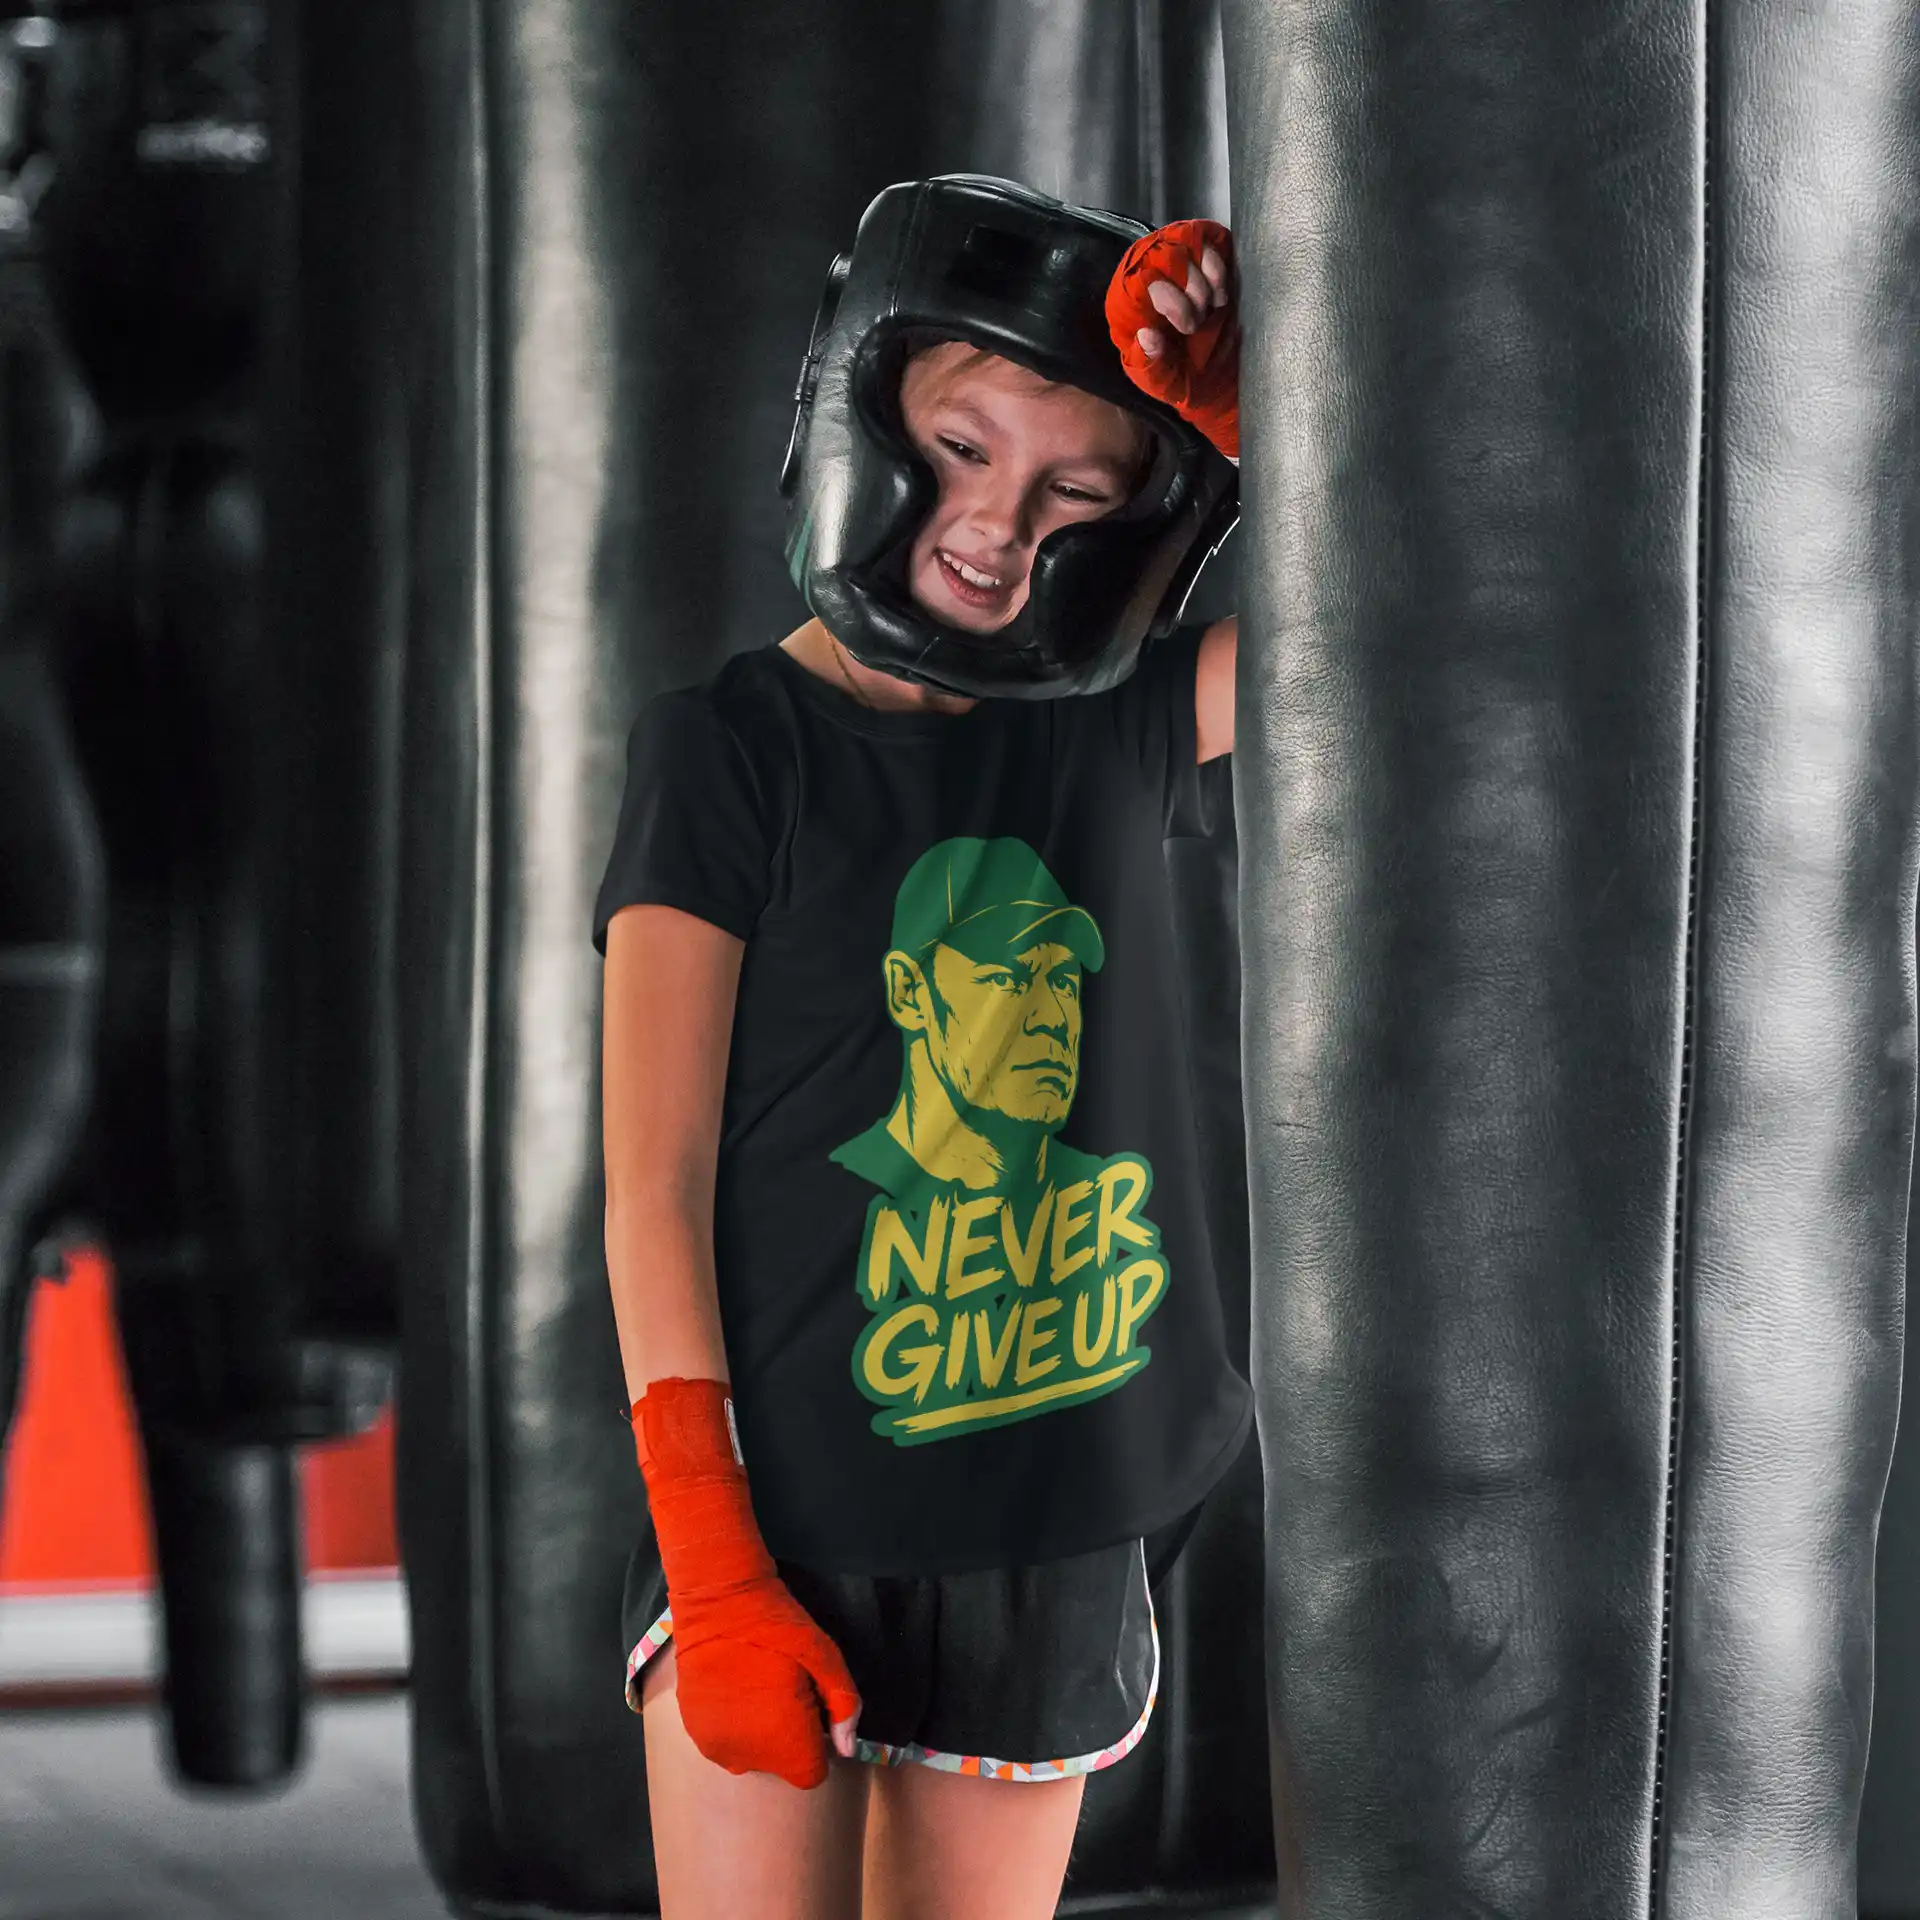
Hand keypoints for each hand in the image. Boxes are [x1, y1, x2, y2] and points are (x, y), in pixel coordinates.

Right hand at [670, 1565, 863, 1788]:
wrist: (717, 1601)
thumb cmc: (778, 1626)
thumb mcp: (824, 1656)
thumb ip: (843, 1705)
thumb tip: (848, 1749)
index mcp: (783, 1741)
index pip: (810, 1773)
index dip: (816, 1744)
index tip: (811, 1711)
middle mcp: (747, 1756)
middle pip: (780, 1764)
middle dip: (787, 1736)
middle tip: (782, 1690)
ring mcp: (715, 1746)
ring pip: (751, 1755)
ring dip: (758, 1733)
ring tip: (755, 1687)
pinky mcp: (692, 1731)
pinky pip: (724, 1741)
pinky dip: (732, 1724)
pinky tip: (732, 1688)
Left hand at [1105, 218, 1239, 458]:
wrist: (1216, 377)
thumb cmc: (1182, 378)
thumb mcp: (1162, 382)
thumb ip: (1151, 364)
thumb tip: (1147, 335)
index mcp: (1129, 304)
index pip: (1137, 278)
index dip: (1168, 297)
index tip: (1188, 328)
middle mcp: (1147, 274)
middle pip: (1163, 253)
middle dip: (1190, 288)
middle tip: (1201, 321)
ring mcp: (1175, 260)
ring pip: (1185, 239)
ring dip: (1206, 277)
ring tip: (1213, 308)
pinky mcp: (1203, 254)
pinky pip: (1208, 237)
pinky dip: (1218, 264)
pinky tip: (1222, 295)